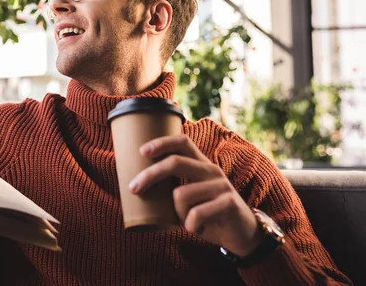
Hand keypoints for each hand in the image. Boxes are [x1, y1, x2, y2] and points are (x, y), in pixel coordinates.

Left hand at [129, 135, 262, 256]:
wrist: (243, 235)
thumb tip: (139, 185)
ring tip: (190, 221)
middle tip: (133, 188)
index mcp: (201, 164)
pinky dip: (192, 227)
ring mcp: (221, 185)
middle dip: (149, 175)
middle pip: (175, 162)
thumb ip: (174, 186)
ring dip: (179, 214)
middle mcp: (211, 170)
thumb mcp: (191, 196)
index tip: (142, 152)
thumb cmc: (209, 214)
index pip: (182, 142)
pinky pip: (195, 214)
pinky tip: (200, 229)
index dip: (161, 143)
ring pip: (180, 195)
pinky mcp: (228, 203)